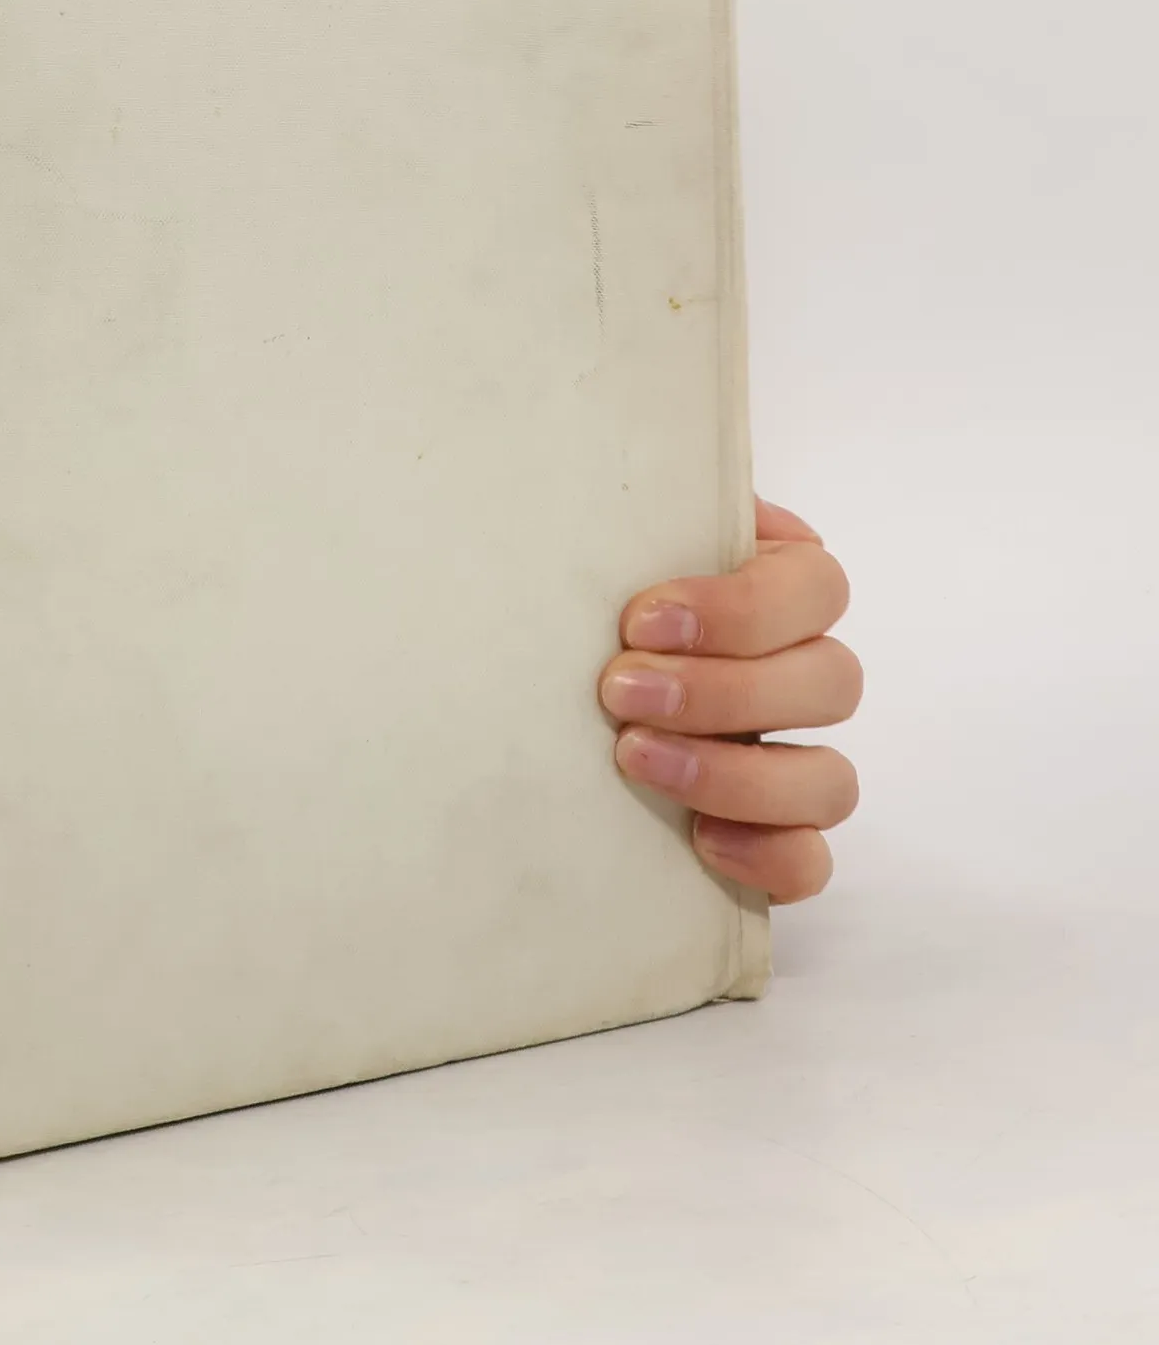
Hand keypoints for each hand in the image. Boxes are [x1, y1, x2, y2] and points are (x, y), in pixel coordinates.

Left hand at [600, 498, 859, 902]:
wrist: (513, 687)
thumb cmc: (572, 594)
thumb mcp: (601, 538)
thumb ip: (636, 512)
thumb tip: (630, 483)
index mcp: (772, 587)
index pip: (815, 588)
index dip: (742, 609)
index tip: (642, 618)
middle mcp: (796, 671)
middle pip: (831, 682)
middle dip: (725, 690)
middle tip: (620, 688)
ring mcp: (791, 758)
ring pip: (830, 778)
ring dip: (736, 773)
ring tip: (635, 757)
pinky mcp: (770, 836)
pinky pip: (812, 861)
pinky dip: (770, 856)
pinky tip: (700, 840)